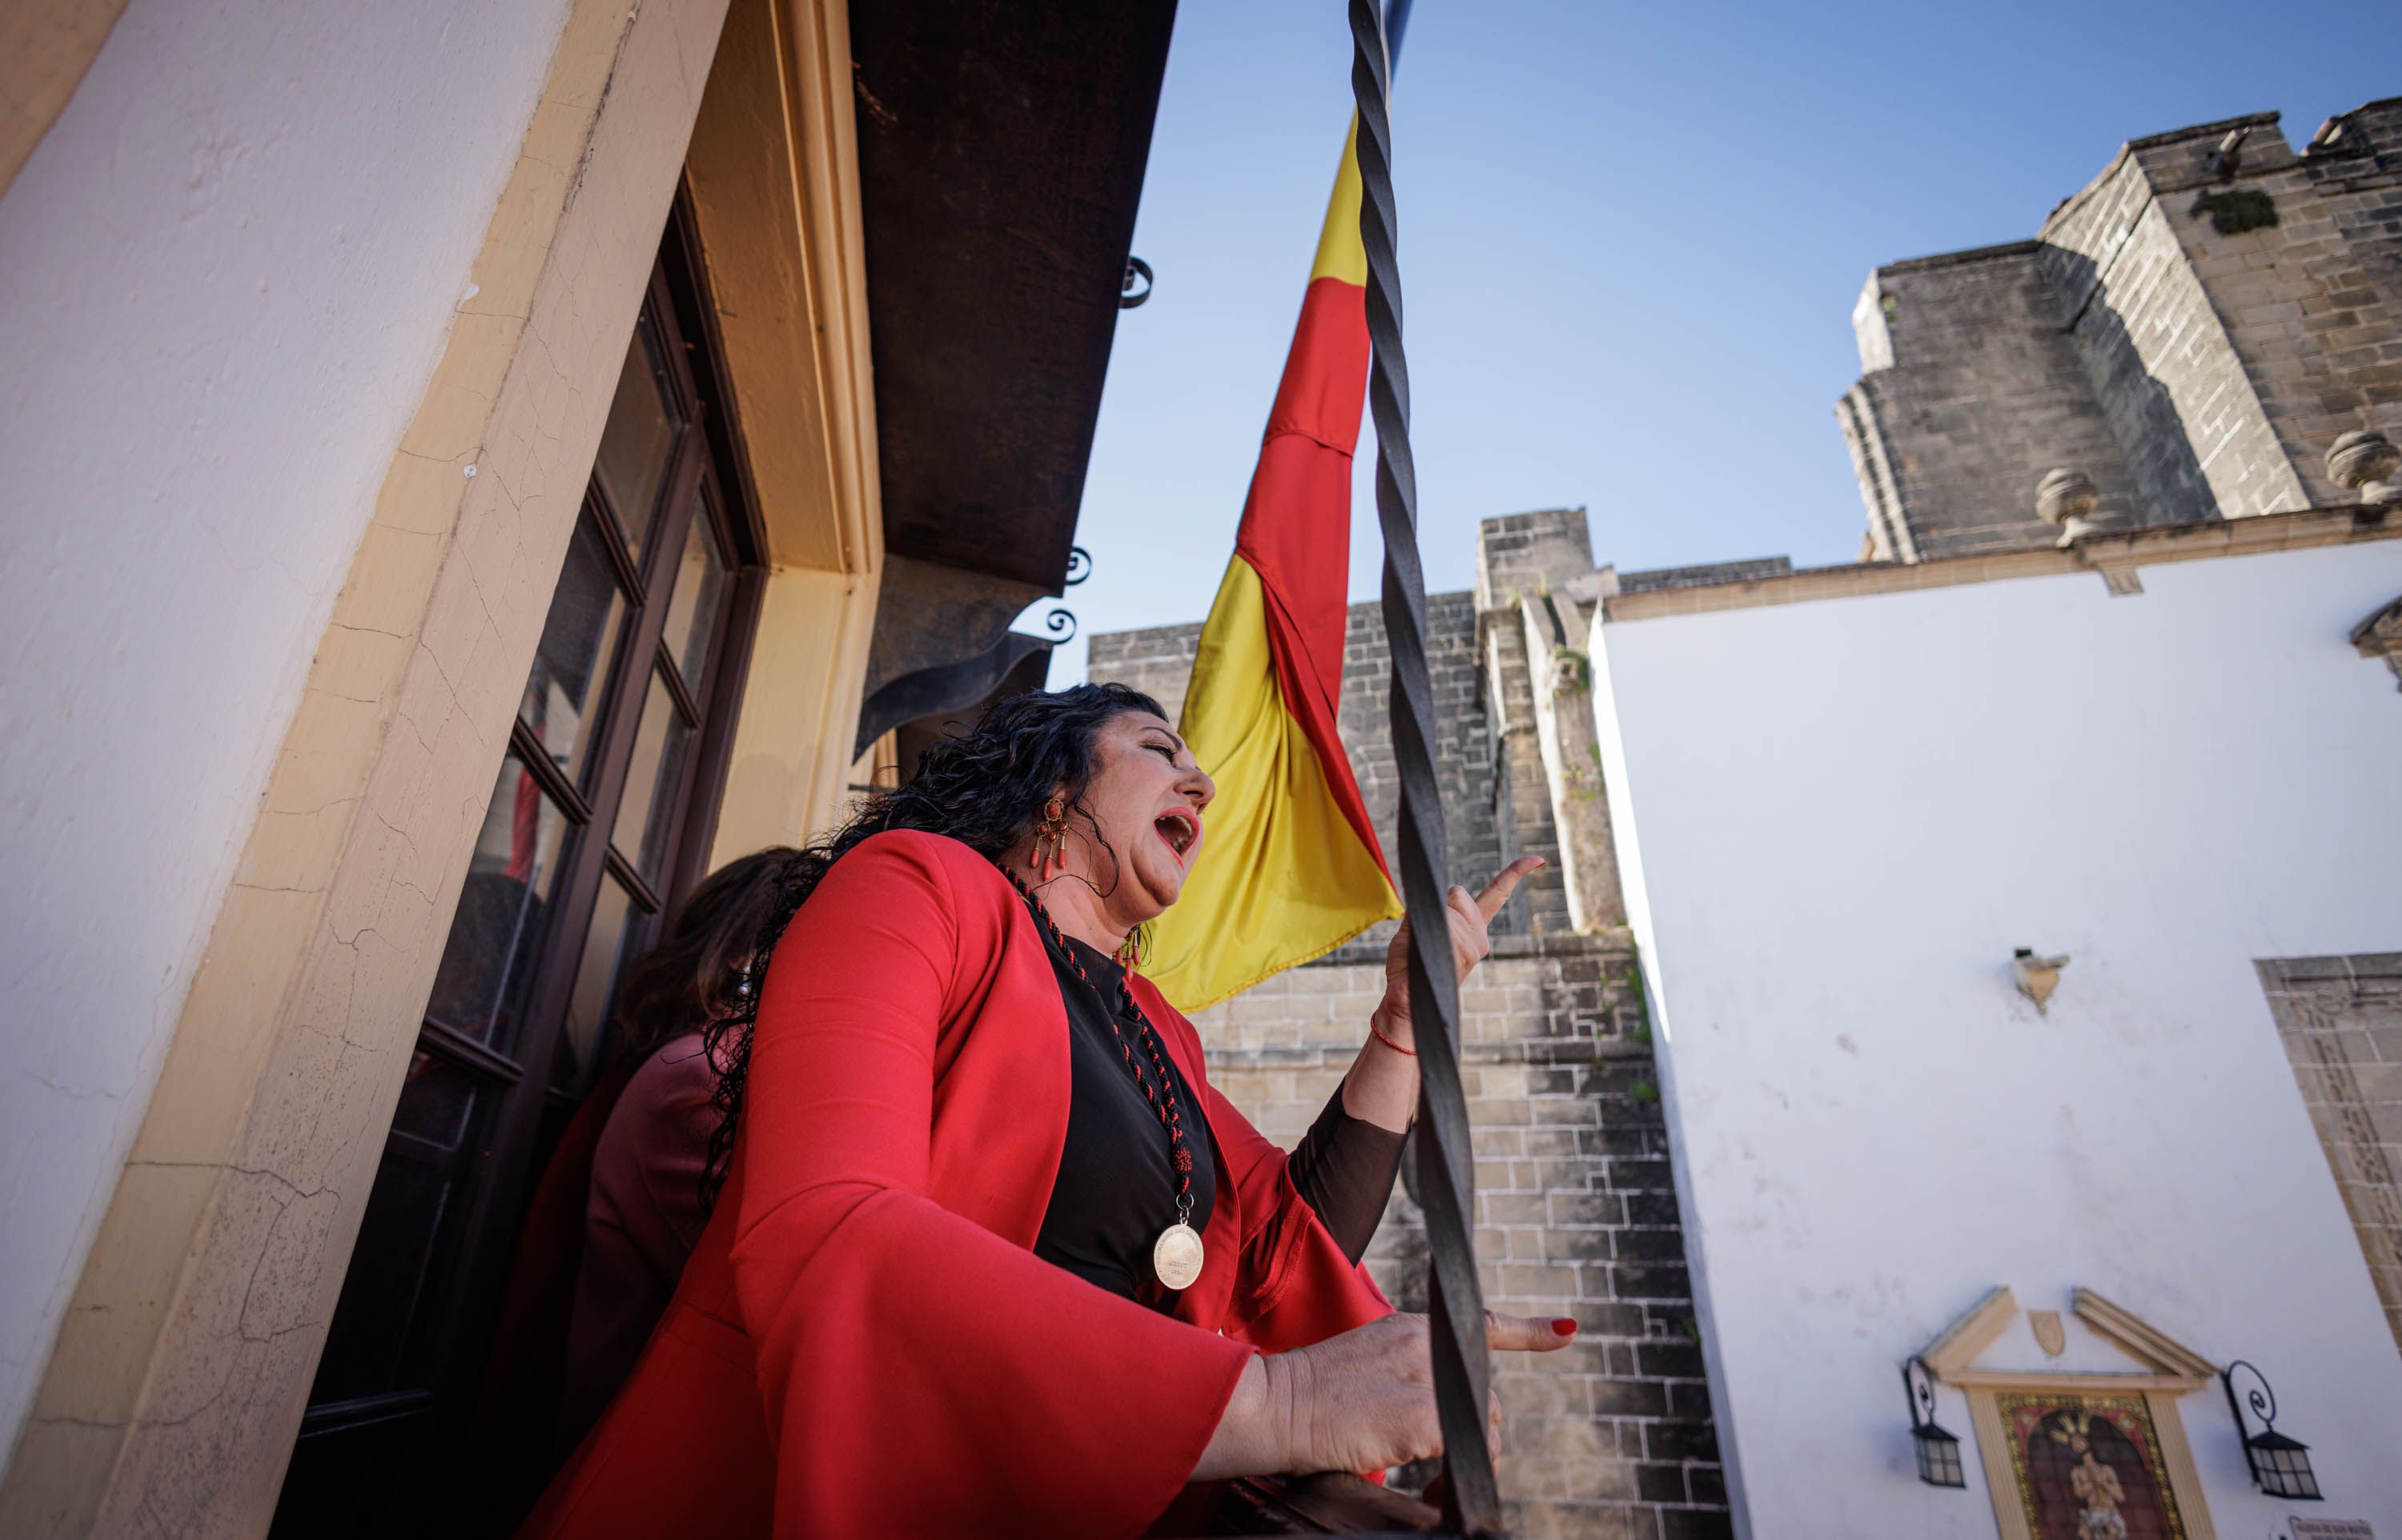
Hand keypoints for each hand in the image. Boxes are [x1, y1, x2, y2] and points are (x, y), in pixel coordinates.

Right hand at [1244, 1310, 1574, 1476]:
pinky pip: (1467, 1448)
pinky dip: (1452, 1474)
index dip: (1529, 1332)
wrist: (1272, 1405)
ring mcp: (1426, 1376)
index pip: (1480, 1324)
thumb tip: (1431, 1416)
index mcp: (1407, 1329)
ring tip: (1428, 1481)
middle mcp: (1423, 1344)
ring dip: (1465, 1457)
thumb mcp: (1362, 1369)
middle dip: (1472, 1434)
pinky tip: (1425, 1483)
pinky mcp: (1424, 1413)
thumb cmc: (1305, 1399)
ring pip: (1482, 1423)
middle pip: (1482, 1394)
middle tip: (1434, 1470)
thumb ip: (1402, 1377)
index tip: (1565, 1332)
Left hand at [1375, 856, 1543, 1047]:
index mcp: (1475, 930)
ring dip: (1428, 921)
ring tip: (1425, 950)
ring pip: (1446, 907)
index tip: (1539, 859)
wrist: (1409, 998)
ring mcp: (1475, 943)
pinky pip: (1441, 920)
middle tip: (1429, 937)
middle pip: (1458, 892)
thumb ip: (1435, 912)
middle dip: (1439, 904)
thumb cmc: (1411, 964)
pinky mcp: (1465, 948)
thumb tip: (1439, 901)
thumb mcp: (1422, 929)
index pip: (1497, 894)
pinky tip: (1428, 952)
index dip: (1517, 872)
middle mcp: (1480, 936)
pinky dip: (1426, 929)